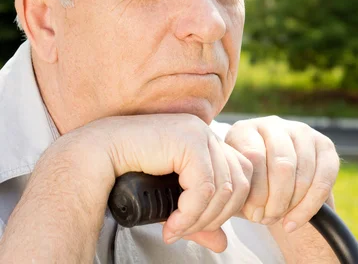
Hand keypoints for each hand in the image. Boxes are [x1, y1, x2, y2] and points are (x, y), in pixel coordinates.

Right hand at [71, 114, 252, 251]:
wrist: (94, 158)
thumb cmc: (130, 178)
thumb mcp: (171, 203)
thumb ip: (198, 219)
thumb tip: (223, 244)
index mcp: (208, 143)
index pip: (243, 177)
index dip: (228, 208)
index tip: (200, 227)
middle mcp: (207, 134)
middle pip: (240, 182)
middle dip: (217, 216)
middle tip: (185, 231)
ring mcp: (199, 133)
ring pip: (224, 187)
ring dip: (201, 218)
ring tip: (175, 230)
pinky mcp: (188, 139)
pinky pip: (204, 186)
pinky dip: (190, 213)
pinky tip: (170, 225)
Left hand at [224, 116, 339, 232]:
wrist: (272, 184)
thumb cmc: (248, 186)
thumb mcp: (236, 187)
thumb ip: (239, 194)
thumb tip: (254, 209)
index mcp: (245, 130)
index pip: (254, 157)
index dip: (256, 191)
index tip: (253, 215)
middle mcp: (274, 125)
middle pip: (282, 165)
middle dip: (277, 200)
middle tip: (268, 219)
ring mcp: (302, 132)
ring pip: (304, 173)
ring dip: (292, 204)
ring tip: (279, 218)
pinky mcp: (325, 145)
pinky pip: (324, 179)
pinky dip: (310, 206)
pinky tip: (295, 220)